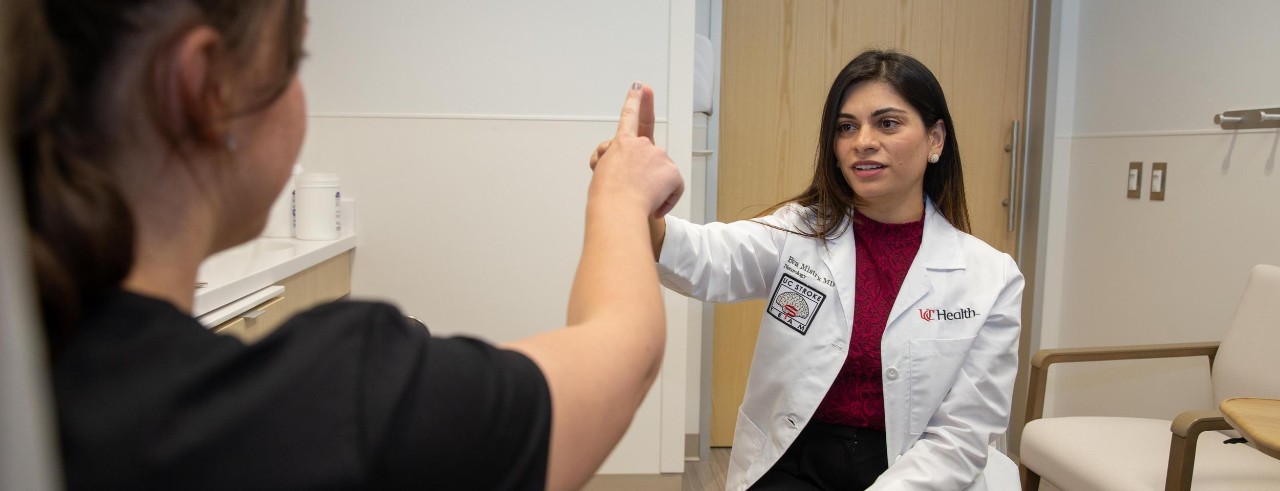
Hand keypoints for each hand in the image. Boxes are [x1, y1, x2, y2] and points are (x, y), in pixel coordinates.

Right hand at [588, 83, 682, 218]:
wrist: (618, 208)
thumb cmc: (606, 196)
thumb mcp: (602, 171)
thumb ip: (616, 161)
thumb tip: (631, 167)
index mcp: (622, 143)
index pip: (630, 117)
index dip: (635, 101)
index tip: (639, 88)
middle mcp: (642, 144)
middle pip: (646, 157)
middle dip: (641, 171)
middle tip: (629, 185)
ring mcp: (659, 156)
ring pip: (660, 172)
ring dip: (652, 187)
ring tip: (636, 197)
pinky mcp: (672, 172)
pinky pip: (673, 188)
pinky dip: (666, 201)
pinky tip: (654, 207)